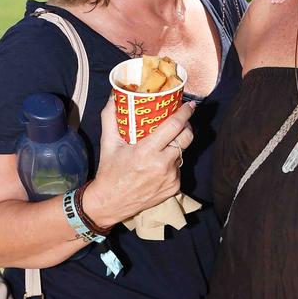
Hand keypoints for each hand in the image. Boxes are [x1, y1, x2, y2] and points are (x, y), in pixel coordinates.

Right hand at [83, 98, 194, 226]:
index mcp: (147, 151)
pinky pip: (178, 168)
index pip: (174, 126)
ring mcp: (171, 177)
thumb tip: (113, 95)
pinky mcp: (174, 188)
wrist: (111, 203)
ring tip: (167, 143)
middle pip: (186, 138)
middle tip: (183, 120)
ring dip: (178, 145)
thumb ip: (110, 117)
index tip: (189, 105)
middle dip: (187, 126)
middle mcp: (162, 165)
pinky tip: (161, 163)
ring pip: (182, 153)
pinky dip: (172, 163)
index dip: (184, 113)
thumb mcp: (108, 143)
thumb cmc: (110, 171)